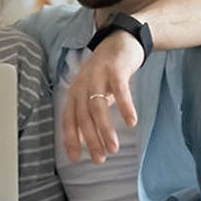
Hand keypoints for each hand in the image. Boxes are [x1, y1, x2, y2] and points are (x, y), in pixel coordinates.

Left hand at [63, 30, 142, 162]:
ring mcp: (98, 76)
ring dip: (105, 129)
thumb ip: (88, 113)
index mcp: (75, 92)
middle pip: (83, 116)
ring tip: (113, 148)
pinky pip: (119, 90)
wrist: (120, 41)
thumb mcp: (93, 92)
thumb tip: (83, 140)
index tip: (75, 159)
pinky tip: (131, 122)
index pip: (69, 119)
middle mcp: (82, 84)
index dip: (70, 139)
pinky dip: (125, 107)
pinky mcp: (115, 69)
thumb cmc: (106, 73)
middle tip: (100, 159)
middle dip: (90, 140)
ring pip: (98, 106)